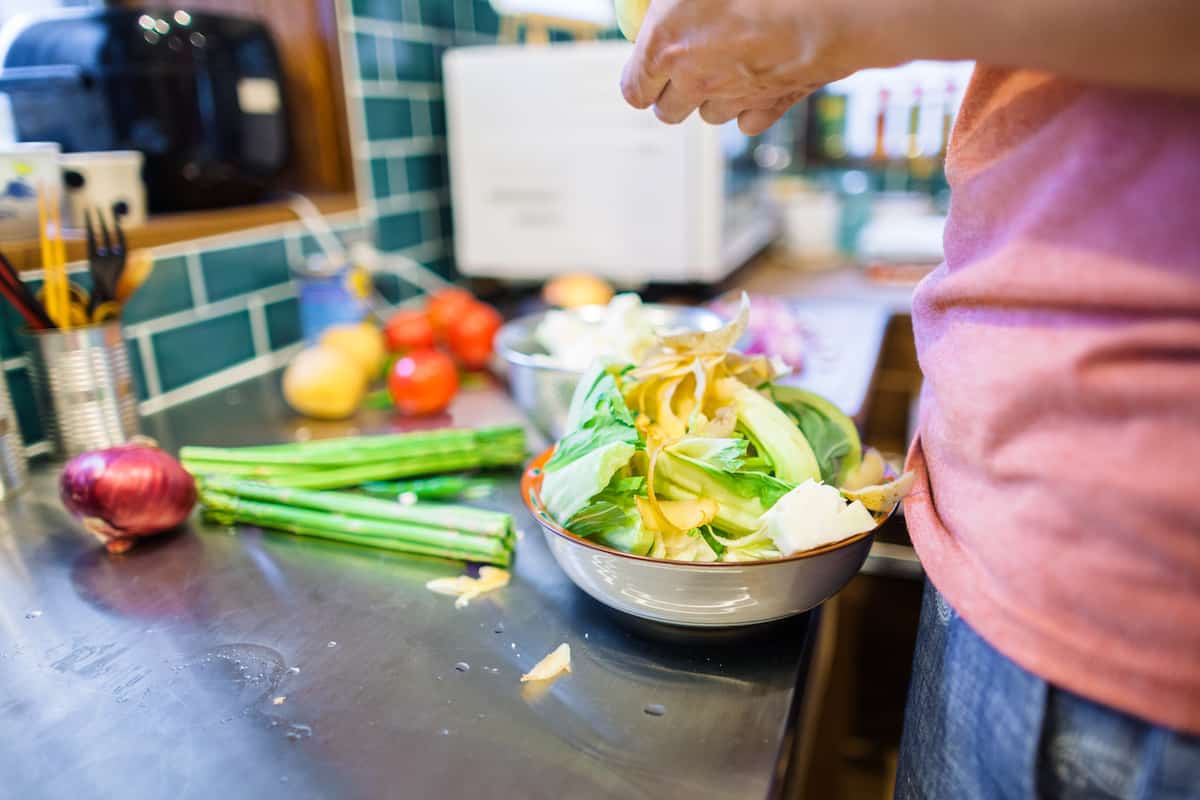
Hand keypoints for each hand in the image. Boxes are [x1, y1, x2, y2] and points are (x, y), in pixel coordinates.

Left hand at [620, 0, 883, 134]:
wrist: (828, 4)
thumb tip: (660, 2)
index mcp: (664, 46)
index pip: (632, 89)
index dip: (640, 80)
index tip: (650, 66)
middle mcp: (694, 81)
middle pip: (668, 112)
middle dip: (673, 94)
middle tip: (688, 68)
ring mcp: (733, 99)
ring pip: (709, 116)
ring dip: (712, 98)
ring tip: (730, 64)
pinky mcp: (770, 108)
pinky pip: (747, 122)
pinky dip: (749, 107)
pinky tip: (759, 76)